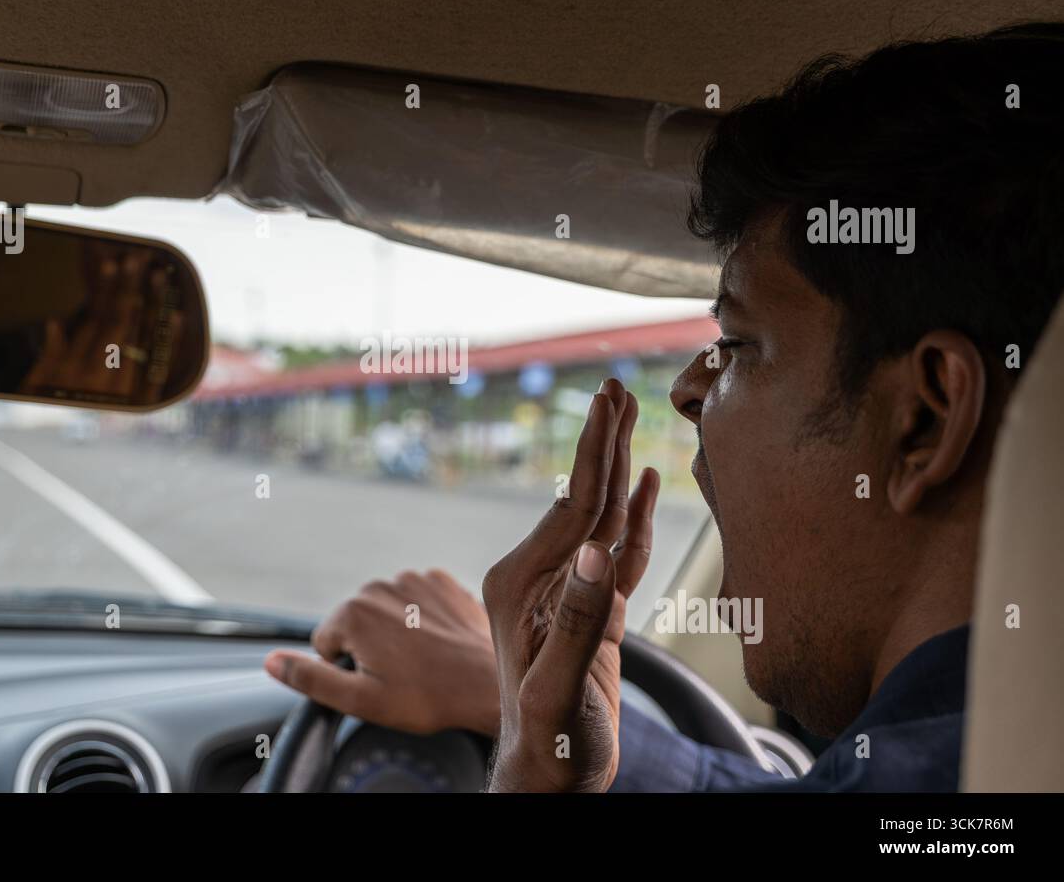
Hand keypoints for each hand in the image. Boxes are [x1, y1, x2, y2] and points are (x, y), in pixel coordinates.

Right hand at [264, 569, 500, 736]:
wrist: (488, 683)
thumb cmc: (426, 697)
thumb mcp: (359, 700)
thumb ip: (310, 677)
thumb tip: (270, 661)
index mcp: (352, 612)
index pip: (326, 643)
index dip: (346, 668)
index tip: (377, 681)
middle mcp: (379, 585)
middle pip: (354, 621)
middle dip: (369, 646)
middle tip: (400, 674)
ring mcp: (413, 578)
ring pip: (385, 609)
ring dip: (395, 630)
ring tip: (422, 659)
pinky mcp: (441, 579)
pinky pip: (416, 598)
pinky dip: (421, 617)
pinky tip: (438, 640)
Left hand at [482, 378, 658, 791]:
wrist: (550, 779)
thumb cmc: (550, 747)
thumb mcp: (559, 691)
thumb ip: (577, 623)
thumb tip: (596, 550)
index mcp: (523, 585)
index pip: (572, 505)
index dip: (594, 451)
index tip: (608, 398)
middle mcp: (539, 579)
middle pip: (582, 496)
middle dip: (600, 441)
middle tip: (614, 387)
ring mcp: (566, 592)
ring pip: (599, 517)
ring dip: (616, 467)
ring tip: (626, 416)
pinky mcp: (591, 610)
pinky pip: (618, 551)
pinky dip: (633, 516)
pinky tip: (642, 483)